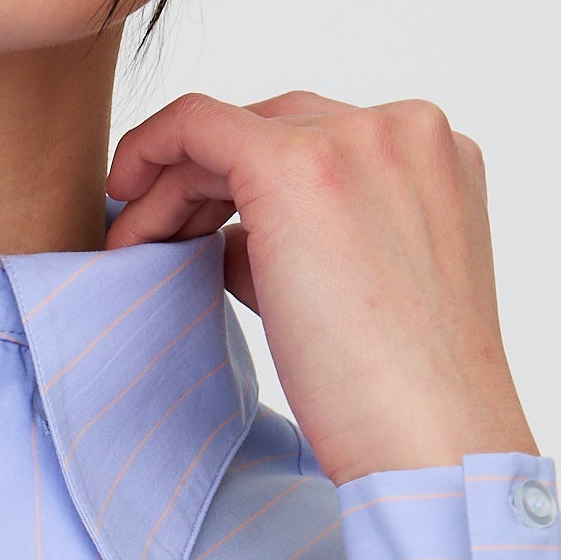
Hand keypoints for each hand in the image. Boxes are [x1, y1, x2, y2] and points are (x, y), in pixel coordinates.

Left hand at [104, 89, 539, 488]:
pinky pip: (195, 122)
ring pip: (229, 132)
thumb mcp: (363, 283)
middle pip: (272, 128)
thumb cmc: (398, 388)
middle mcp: (405, 128)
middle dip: (203, 182)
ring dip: (172, 187)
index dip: (246, 180)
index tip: (197, 226)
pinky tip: (124, 200)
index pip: (317, 139)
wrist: (427, 438)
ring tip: (135, 246)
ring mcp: (356, 136)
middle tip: (152, 242)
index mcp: (437, 154)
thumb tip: (227, 233)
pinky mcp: (295, 163)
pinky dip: (150, 148)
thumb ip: (308, 236)